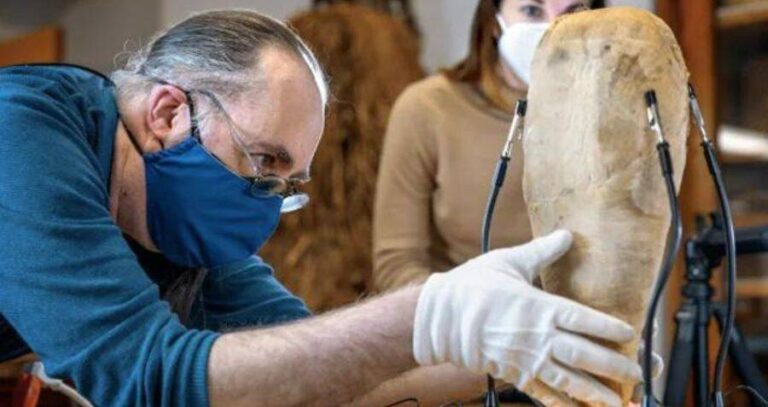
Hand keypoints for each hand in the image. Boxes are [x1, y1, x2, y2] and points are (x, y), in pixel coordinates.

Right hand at [413, 230, 641, 406]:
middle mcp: (539, 336)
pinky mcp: (514, 373)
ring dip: (598, 393)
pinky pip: (544, 393)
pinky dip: (564, 404)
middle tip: (639, 373)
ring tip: (620, 402)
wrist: (439, 317)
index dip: (610, 328)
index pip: (585, 319)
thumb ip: (542, 251)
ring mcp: (527, 358)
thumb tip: (567, 235)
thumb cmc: (472, 286)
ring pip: (570, 380)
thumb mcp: (509, 262)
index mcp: (540, 306)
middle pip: (585, 354)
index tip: (632, 334)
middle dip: (615, 365)